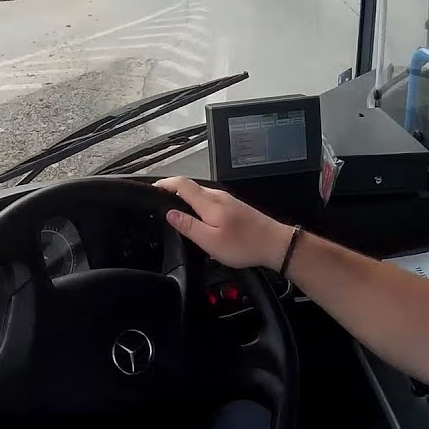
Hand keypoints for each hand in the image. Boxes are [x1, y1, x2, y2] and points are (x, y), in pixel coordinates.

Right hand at [153, 177, 292, 269]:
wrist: (276, 244)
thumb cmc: (244, 244)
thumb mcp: (210, 241)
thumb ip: (188, 226)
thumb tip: (169, 213)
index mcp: (209, 202)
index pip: (181, 184)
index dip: (164, 184)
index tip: (152, 190)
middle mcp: (218, 196)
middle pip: (190, 187)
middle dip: (173, 191)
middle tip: (159, 203)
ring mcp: (228, 200)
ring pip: (200, 194)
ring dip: (185, 198)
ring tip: (175, 211)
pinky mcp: (235, 207)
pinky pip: (210, 200)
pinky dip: (197, 204)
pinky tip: (198, 218)